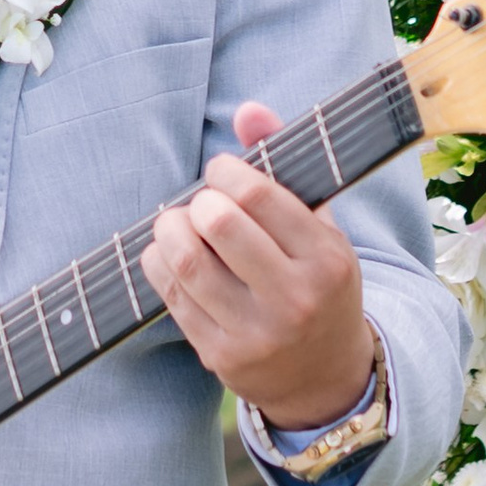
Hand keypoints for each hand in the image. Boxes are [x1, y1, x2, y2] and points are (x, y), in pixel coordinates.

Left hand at [141, 98, 373, 422]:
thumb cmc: (316, 282)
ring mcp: (256, 333)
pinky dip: (160, 262)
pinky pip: (171, 296)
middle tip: (202, 203)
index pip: (257, 195)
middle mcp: (295, 299)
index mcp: (326, 260)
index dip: (225, 172)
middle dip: (197, 201)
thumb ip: (285, 163)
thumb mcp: (319, 226)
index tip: (222, 173)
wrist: (325, 376)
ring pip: (185, 261)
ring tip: (178, 223)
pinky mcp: (220, 357)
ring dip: (169, 229)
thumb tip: (248, 109)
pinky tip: (172, 254)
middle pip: (218, 224)